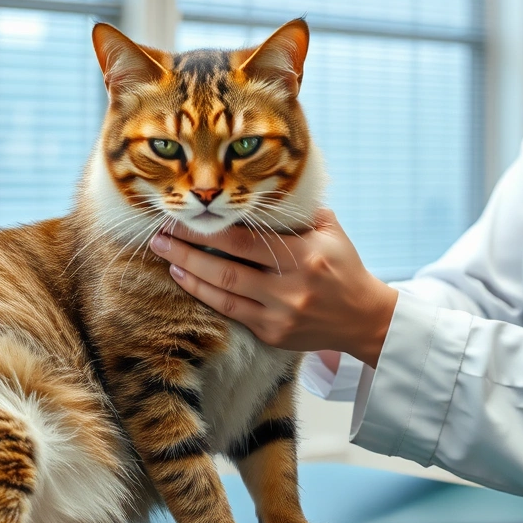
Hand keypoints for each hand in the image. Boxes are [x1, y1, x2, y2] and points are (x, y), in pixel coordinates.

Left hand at [147, 209, 397, 365]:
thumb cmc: (343, 266)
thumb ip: (297, 212)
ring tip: (165, 255)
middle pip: (228, 267)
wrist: (363, 318)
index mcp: (305, 256)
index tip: (188, 215)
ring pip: (224, 293)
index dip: (213, 229)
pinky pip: (230, 312)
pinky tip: (186, 279)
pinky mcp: (273, 334)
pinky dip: (205, 295)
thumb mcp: (330, 230)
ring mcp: (280, 314)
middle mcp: (290, 288)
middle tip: (160, 234)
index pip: (248, 241)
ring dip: (189, 273)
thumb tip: (261, 188)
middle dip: (188, 250)